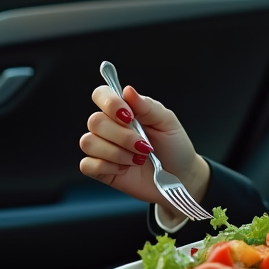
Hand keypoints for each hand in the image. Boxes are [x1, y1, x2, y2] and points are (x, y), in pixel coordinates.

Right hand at [79, 83, 209, 217]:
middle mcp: (110, 127)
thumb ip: (146, 106)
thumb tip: (128, 90)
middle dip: (122, 136)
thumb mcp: (167, 122)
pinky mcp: (100, 170)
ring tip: (137, 158)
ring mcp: (103, 148)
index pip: (101, 94)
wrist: (181, 178)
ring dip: (117, 153)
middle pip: (95, 121)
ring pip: (89, 143)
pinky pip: (87, 165)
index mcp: (124, 110)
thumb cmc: (174, 147)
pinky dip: (108, 167)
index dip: (110, 103)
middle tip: (143, 145)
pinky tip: (125, 168)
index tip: (129, 116)